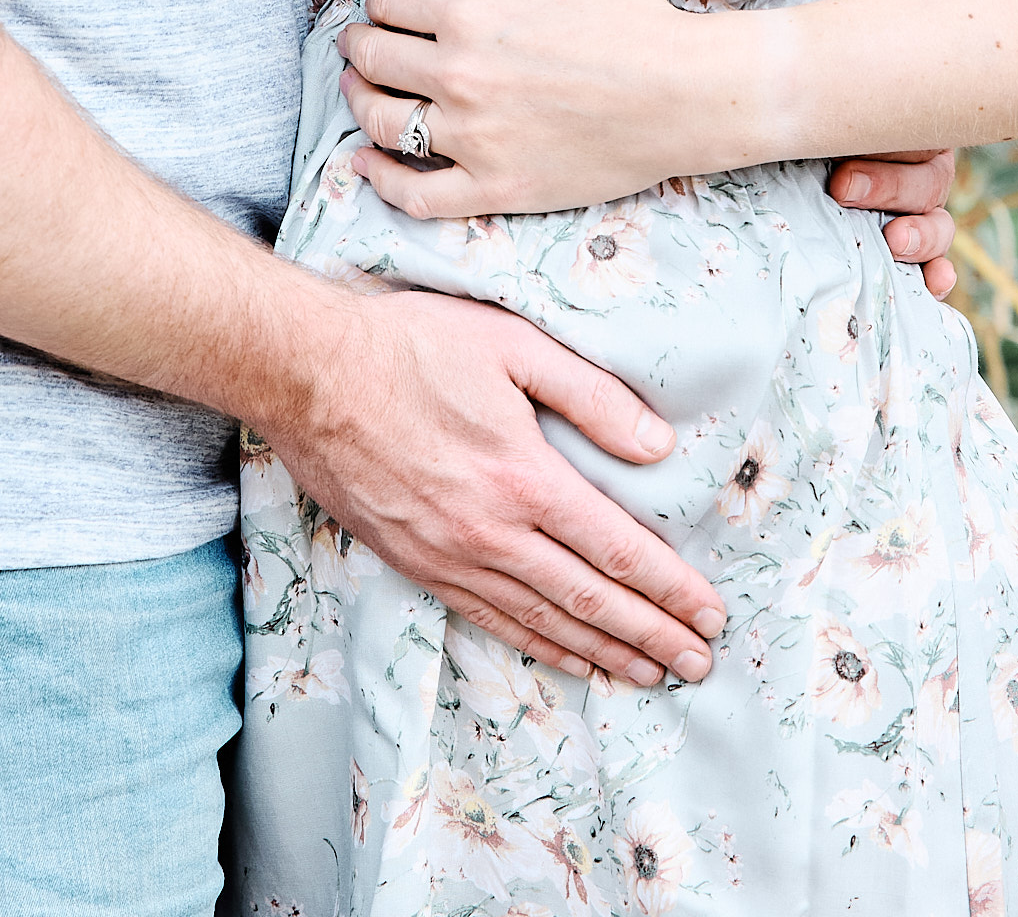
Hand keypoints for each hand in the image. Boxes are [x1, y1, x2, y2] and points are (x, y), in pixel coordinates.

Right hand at [268, 284, 724, 688]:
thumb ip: (589, 394)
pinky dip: (540, 647)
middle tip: (699, 663)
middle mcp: (493, 531)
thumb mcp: (511, 343)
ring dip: (605, 653)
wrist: (309, 374)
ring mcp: (450, 556)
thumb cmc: (410, 345)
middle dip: (653, 635)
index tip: (709, 612)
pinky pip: (491, 620)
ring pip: (544, 621)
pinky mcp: (417, 564)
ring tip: (651, 674)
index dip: (670, 587)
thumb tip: (657, 445)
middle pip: (591, 599)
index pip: (617, 549)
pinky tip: (570, 659)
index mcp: (525, 476)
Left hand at [341, 0, 960, 288]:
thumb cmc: (626, 16)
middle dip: (361, 46)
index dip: (384, 0)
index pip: (387, 2)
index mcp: (467, 16)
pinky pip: (415, 194)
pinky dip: (379, 180)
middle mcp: (457, 78)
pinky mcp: (494, 189)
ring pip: (382, 122)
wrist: (682, 93)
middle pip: (374, 59)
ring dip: (358, 101)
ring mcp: (472, 140)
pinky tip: (366, 163)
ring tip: (359, 90)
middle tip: (361, 45)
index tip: (391, 7)